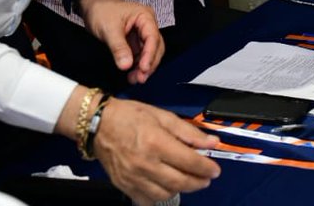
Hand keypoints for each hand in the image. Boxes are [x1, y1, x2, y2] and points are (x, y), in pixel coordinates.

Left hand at [79, 0, 163, 84]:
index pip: (153, 37)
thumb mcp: (109, 29)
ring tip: (135, 79)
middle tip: (140, 78)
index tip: (144, 69)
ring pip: (150, 52)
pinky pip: (140, 54)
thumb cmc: (101, 10)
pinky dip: (137, 65)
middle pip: (156, 46)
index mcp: (145, 16)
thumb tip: (126, 65)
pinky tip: (132, 74)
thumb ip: (118, 47)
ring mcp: (142, 33)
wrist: (92, 5)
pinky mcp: (135, 41)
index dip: (150, 55)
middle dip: (149, 63)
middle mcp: (147, 25)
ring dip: (144, 66)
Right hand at [94, 98, 219, 204]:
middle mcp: (144, 164)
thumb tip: (211, 142)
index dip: (206, 167)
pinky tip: (167, 186)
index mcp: (156, 143)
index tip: (215, 170)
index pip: (188, 162)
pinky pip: (146, 200)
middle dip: (198, 182)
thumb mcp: (163, 116)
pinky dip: (160, 196)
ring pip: (164, 194)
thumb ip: (188, 132)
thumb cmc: (130, 116)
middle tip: (206, 178)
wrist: (98, 125)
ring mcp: (133, 178)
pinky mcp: (124, 185)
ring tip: (188, 180)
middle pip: (179, 182)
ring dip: (181, 190)